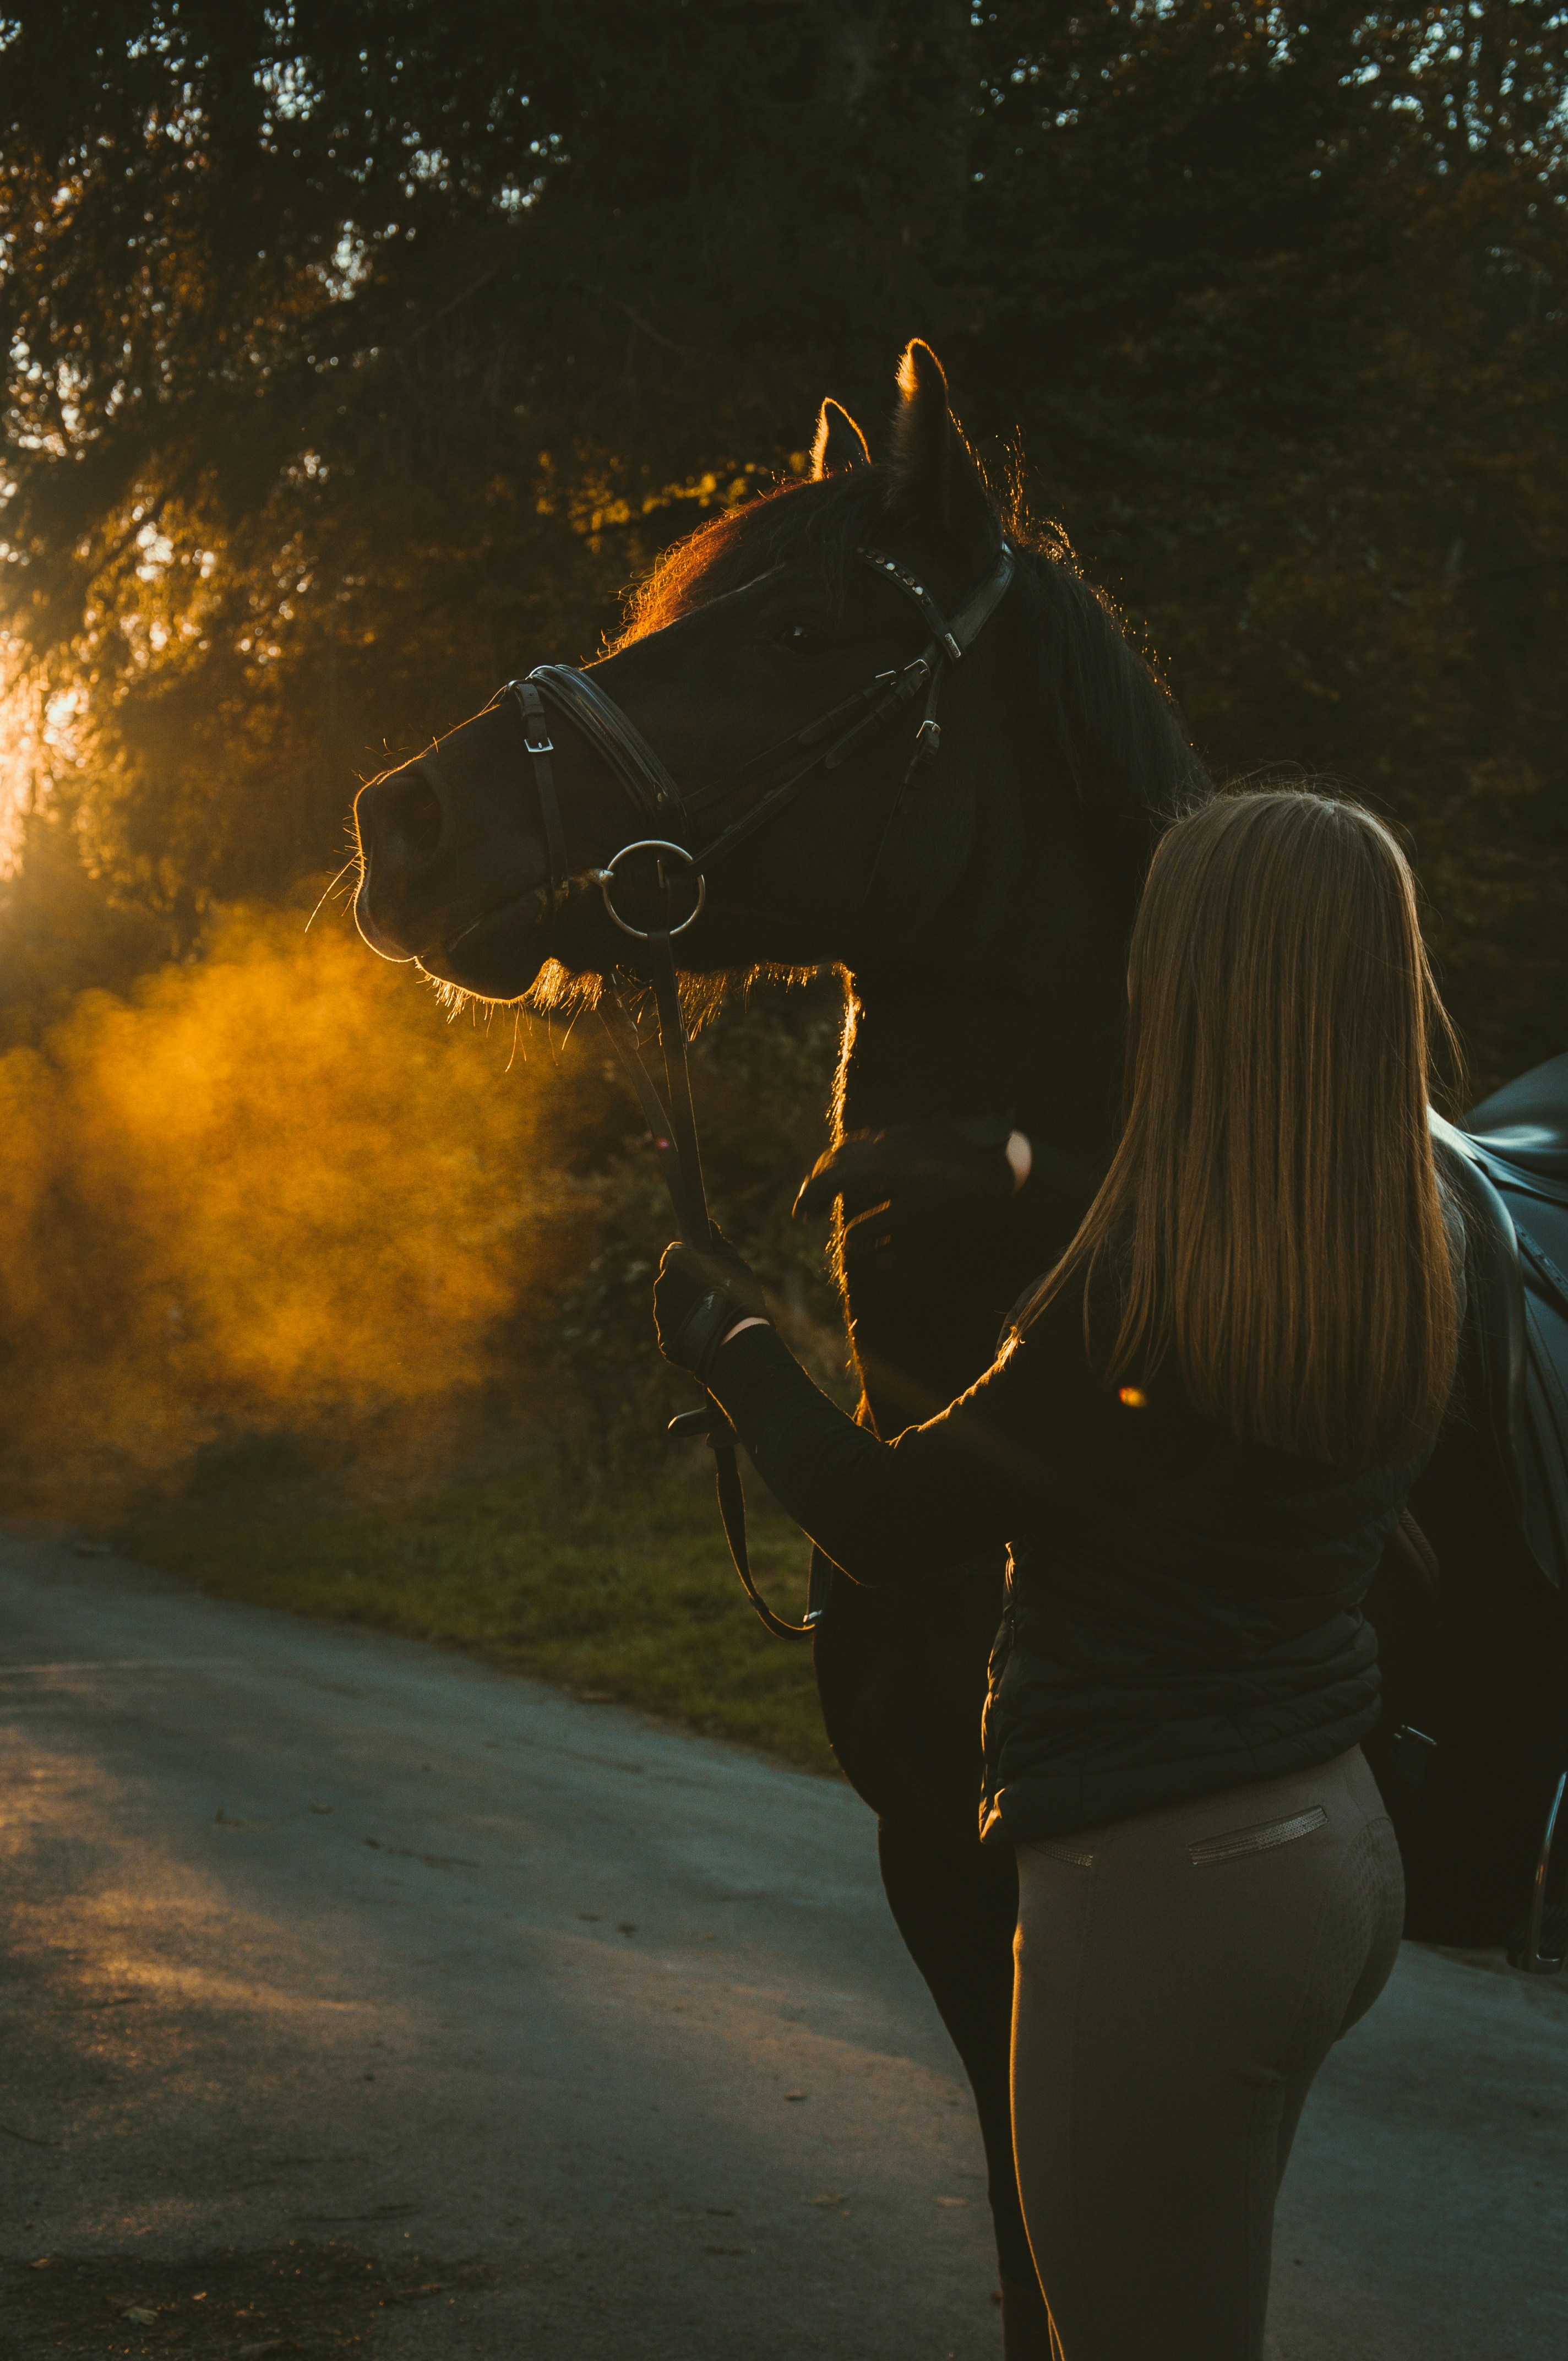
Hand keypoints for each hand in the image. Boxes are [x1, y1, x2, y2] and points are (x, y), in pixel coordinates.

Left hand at [654, 1231, 770, 1385]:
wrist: (735, 1335)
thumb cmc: (737, 1292)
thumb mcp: (733, 1262)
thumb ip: (718, 1242)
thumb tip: (710, 1225)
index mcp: (675, 1261)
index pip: (676, 1254)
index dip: (691, 1261)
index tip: (706, 1270)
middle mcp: (662, 1283)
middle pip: (673, 1280)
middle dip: (688, 1284)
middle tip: (713, 1294)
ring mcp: (660, 1311)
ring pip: (672, 1305)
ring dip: (686, 1307)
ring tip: (711, 1316)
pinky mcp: (664, 1336)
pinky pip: (674, 1328)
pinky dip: (686, 1328)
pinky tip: (704, 1332)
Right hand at [793, 1118, 1029, 1223]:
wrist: (988, 1156)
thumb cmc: (953, 1189)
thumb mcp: (915, 1213)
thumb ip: (878, 1225)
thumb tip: (847, 1238)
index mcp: (877, 1165)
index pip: (831, 1179)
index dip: (811, 1197)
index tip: (801, 1216)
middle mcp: (878, 1145)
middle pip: (832, 1160)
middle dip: (815, 1184)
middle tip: (807, 1208)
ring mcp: (890, 1135)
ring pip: (846, 1148)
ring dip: (830, 1169)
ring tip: (825, 1190)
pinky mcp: (903, 1131)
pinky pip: (864, 1141)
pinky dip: (849, 1157)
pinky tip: (856, 1170)